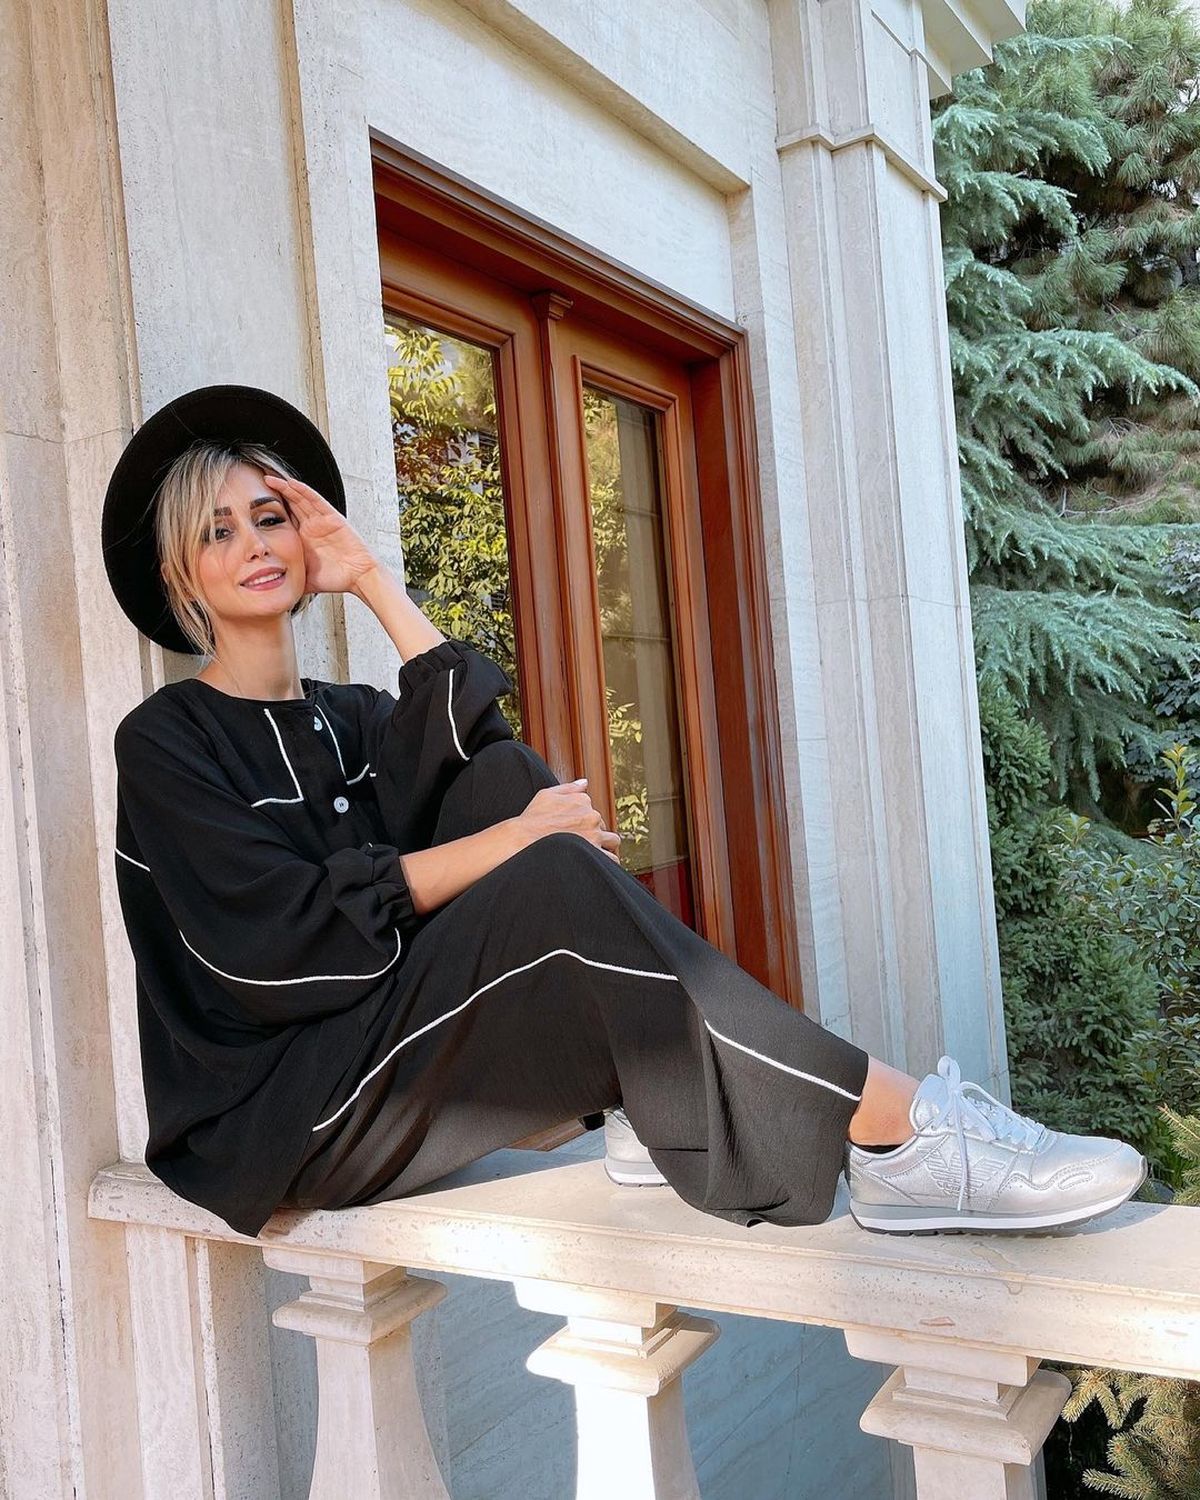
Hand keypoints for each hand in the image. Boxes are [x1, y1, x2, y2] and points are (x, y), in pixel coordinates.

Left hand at [260, 471, 379, 596]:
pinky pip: (315, 500)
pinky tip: (291, 483)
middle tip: (254, 483)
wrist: (358, 577)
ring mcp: (320, 520)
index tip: (247, 506)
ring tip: (268, 478)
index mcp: (302, 538)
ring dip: (285, 488)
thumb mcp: (304, 579)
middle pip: (288, 505)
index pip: (281, 520)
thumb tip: (271, 594)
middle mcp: (310, 526)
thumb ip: (289, 581)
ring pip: (299, 499)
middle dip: (273, 494)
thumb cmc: (335, 578)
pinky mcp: (331, 517)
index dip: (266, 512)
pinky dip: (303, 491)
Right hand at [513, 779, 622, 863]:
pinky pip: (611, 858)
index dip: (585, 821)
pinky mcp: (594, 852)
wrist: (525, 838)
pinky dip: (608, 861)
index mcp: (583, 801)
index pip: (592, 811)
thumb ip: (569, 788)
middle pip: (602, 826)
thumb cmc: (533, 817)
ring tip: (596, 852)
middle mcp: (592, 816)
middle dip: (595, 833)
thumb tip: (585, 782)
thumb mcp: (547, 794)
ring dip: (607, 846)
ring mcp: (595, 835)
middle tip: (581, 843)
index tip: (575, 829)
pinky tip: (600, 863)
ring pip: (612, 841)